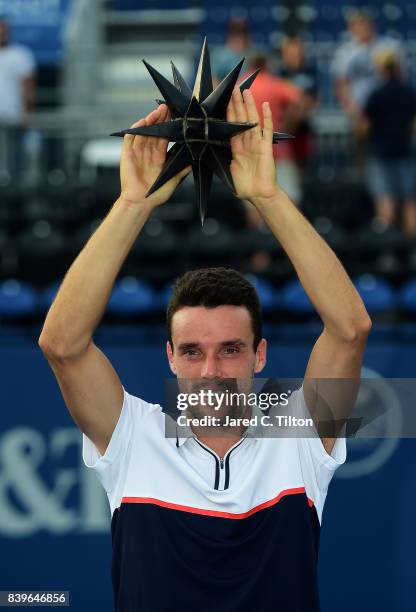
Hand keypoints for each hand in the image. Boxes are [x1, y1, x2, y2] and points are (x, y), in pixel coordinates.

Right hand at [119, 104, 190, 208]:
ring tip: (157, 111)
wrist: (140, 203)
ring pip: (143, 132)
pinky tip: (142, 121)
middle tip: (166, 107)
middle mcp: (148, 153)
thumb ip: (182, 171)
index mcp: (159, 158)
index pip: (164, 138)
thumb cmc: (156, 195)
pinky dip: (135, 130)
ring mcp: (137, 153)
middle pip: (154, 132)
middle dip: (159, 119)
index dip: (168, 127)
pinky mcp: (127, 155)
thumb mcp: (173, 181)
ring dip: (149, 121)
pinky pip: (130, 139)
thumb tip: (194, 162)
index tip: (174, 116)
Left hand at [227, 88, 279, 207]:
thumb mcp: (228, 171)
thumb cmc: (244, 187)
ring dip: (249, 106)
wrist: (258, 195)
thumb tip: (206, 152)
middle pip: (241, 119)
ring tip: (245, 91)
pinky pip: (267, 130)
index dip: (228, 113)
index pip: (231, 127)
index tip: (224, 100)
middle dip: (237, 104)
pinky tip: (265, 105)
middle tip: (233, 88)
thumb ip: (221, 160)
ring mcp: (257, 144)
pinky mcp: (266, 147)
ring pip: (252, 121)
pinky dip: (267, 118)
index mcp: (236, 149)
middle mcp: (247, 143)